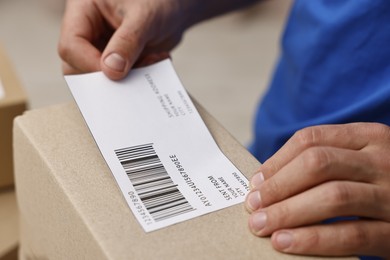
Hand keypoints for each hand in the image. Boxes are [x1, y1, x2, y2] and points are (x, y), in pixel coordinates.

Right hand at [58, 0, 185, 79]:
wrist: (175, 6)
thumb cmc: (158, 0)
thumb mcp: (144, 16)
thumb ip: (128, 42)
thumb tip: (111, 71)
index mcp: (83, 12)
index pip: (71, 46)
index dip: (89, 64)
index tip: (114, 74)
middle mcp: (89, 33)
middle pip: (77, 66)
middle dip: (106, 77)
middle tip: (135, 74)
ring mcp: (103, 49)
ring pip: (101, 78)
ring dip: (127, 79)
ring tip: (153, 60)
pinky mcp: (120, 62)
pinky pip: (122, 80)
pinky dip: (140, 76)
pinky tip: (157, 60)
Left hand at [245, 123, 389, 257]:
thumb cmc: (376, 185)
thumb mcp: (358, 162)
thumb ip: (323, 163)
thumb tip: (265, 181)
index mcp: (370, 137)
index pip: (312, 139)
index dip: (276, 161)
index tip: (256, 183)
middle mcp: (384, 160)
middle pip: (318, 163)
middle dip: (278, 186)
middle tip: (253, 206)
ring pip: (333, 196)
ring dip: (288, 212)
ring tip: (261, 225)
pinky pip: (352, 235)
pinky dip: (313, 238)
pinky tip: (286, 242)